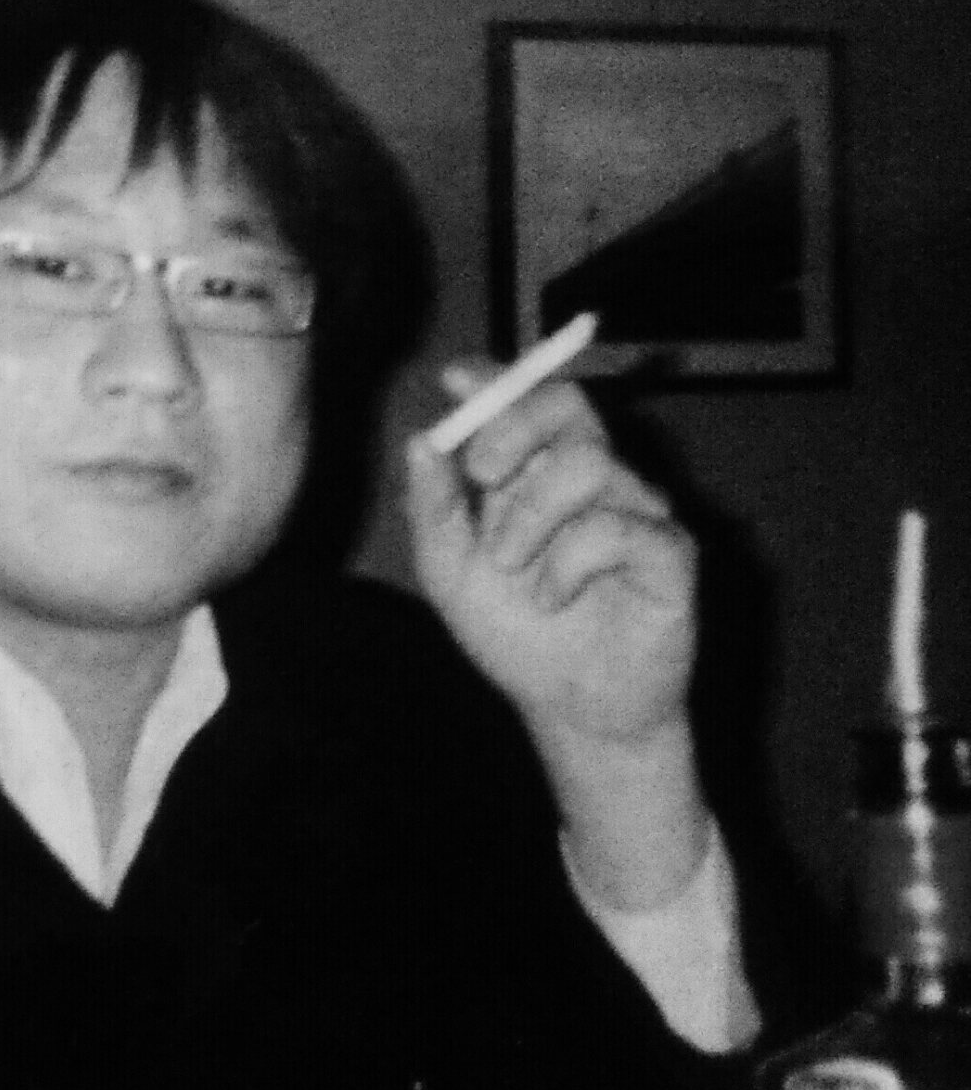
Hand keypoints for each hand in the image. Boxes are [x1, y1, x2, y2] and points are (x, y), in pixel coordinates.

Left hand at [405, 367, 707, 905]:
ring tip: (513, 567)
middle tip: (481, 472)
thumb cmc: (516, 636)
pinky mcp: (669, 550)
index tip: (456, 378)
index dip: (496, 380)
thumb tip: (420, 441)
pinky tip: (552, 596)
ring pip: (588, 463)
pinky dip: (570, 562)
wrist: (571, 711)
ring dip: (532, 516)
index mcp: (536, 473)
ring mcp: (635, 509)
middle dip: (515, 426)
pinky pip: (618, 527)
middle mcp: (591, 479)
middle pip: (567, 406)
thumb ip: (435, 510)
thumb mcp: (453, 575)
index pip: (525, 402)